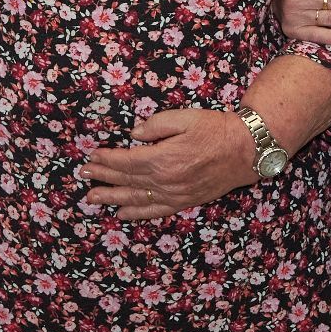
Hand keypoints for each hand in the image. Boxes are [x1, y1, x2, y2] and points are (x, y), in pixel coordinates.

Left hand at [82, 109, 260, 219]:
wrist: (247, 150)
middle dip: (102, 177)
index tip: (91, 156)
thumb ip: (156, 125)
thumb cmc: (217, 130)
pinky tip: (122, 214)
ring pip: (135, 198)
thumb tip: (134, 134)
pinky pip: (155, 211)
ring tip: (92, 197)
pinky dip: (136, 213)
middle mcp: (165, 181)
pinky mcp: (185, 201)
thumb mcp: (185, 118)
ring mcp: (175, 194)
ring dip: (111, 198)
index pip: (125, 161)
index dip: (106, 160)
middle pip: (126, 180)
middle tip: (83, 176)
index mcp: (163, 158)